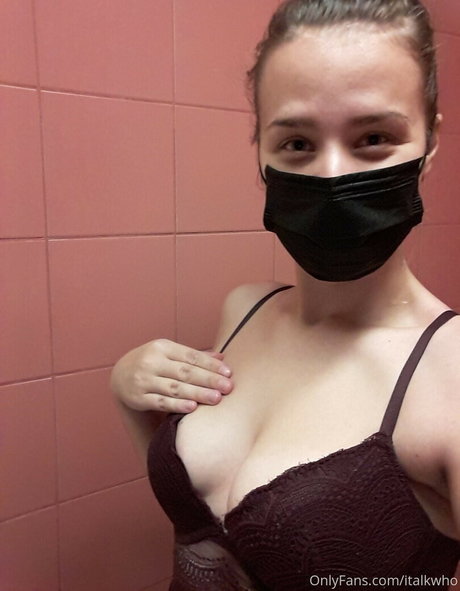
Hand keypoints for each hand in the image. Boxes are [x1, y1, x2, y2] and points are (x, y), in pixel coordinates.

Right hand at [110, 339, 232, 413]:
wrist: (119, 375)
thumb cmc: (152, 363)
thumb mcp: (168, 353)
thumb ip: (193, 356)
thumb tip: (221, 357)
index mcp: (162, 347)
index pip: (190, 356)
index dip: (210, 364)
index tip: (228, 372)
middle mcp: (152, 362)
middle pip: (185, 372)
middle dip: (208, 380)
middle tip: (228, 387)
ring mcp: (144, 380)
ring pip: (174, 388)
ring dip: (197, 393)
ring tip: (216, 398)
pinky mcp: (139, 398)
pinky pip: (161, 402)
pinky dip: (177, 405)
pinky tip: (192, 407)